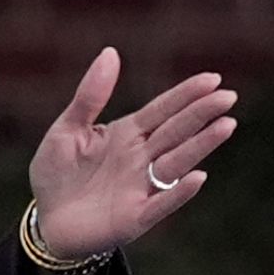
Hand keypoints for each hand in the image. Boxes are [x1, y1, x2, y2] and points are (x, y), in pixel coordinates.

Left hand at [26, 48, 236, 261]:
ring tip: (226, 125)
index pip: (163, 110)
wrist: (46, 222)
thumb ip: (90, 96)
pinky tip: (198, 177)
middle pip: (176, 132)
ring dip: (201, 145)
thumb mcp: (66, 129)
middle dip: (202, 114)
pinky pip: (161, 203)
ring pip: (177, 162)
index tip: (212, 79)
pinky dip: (179, 192)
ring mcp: (141, 187)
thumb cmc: (57, 174)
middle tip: (228, 96)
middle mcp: (141, 158)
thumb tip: (111, 52)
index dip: (186, 95)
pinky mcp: (135, 217)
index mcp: (128, 134)